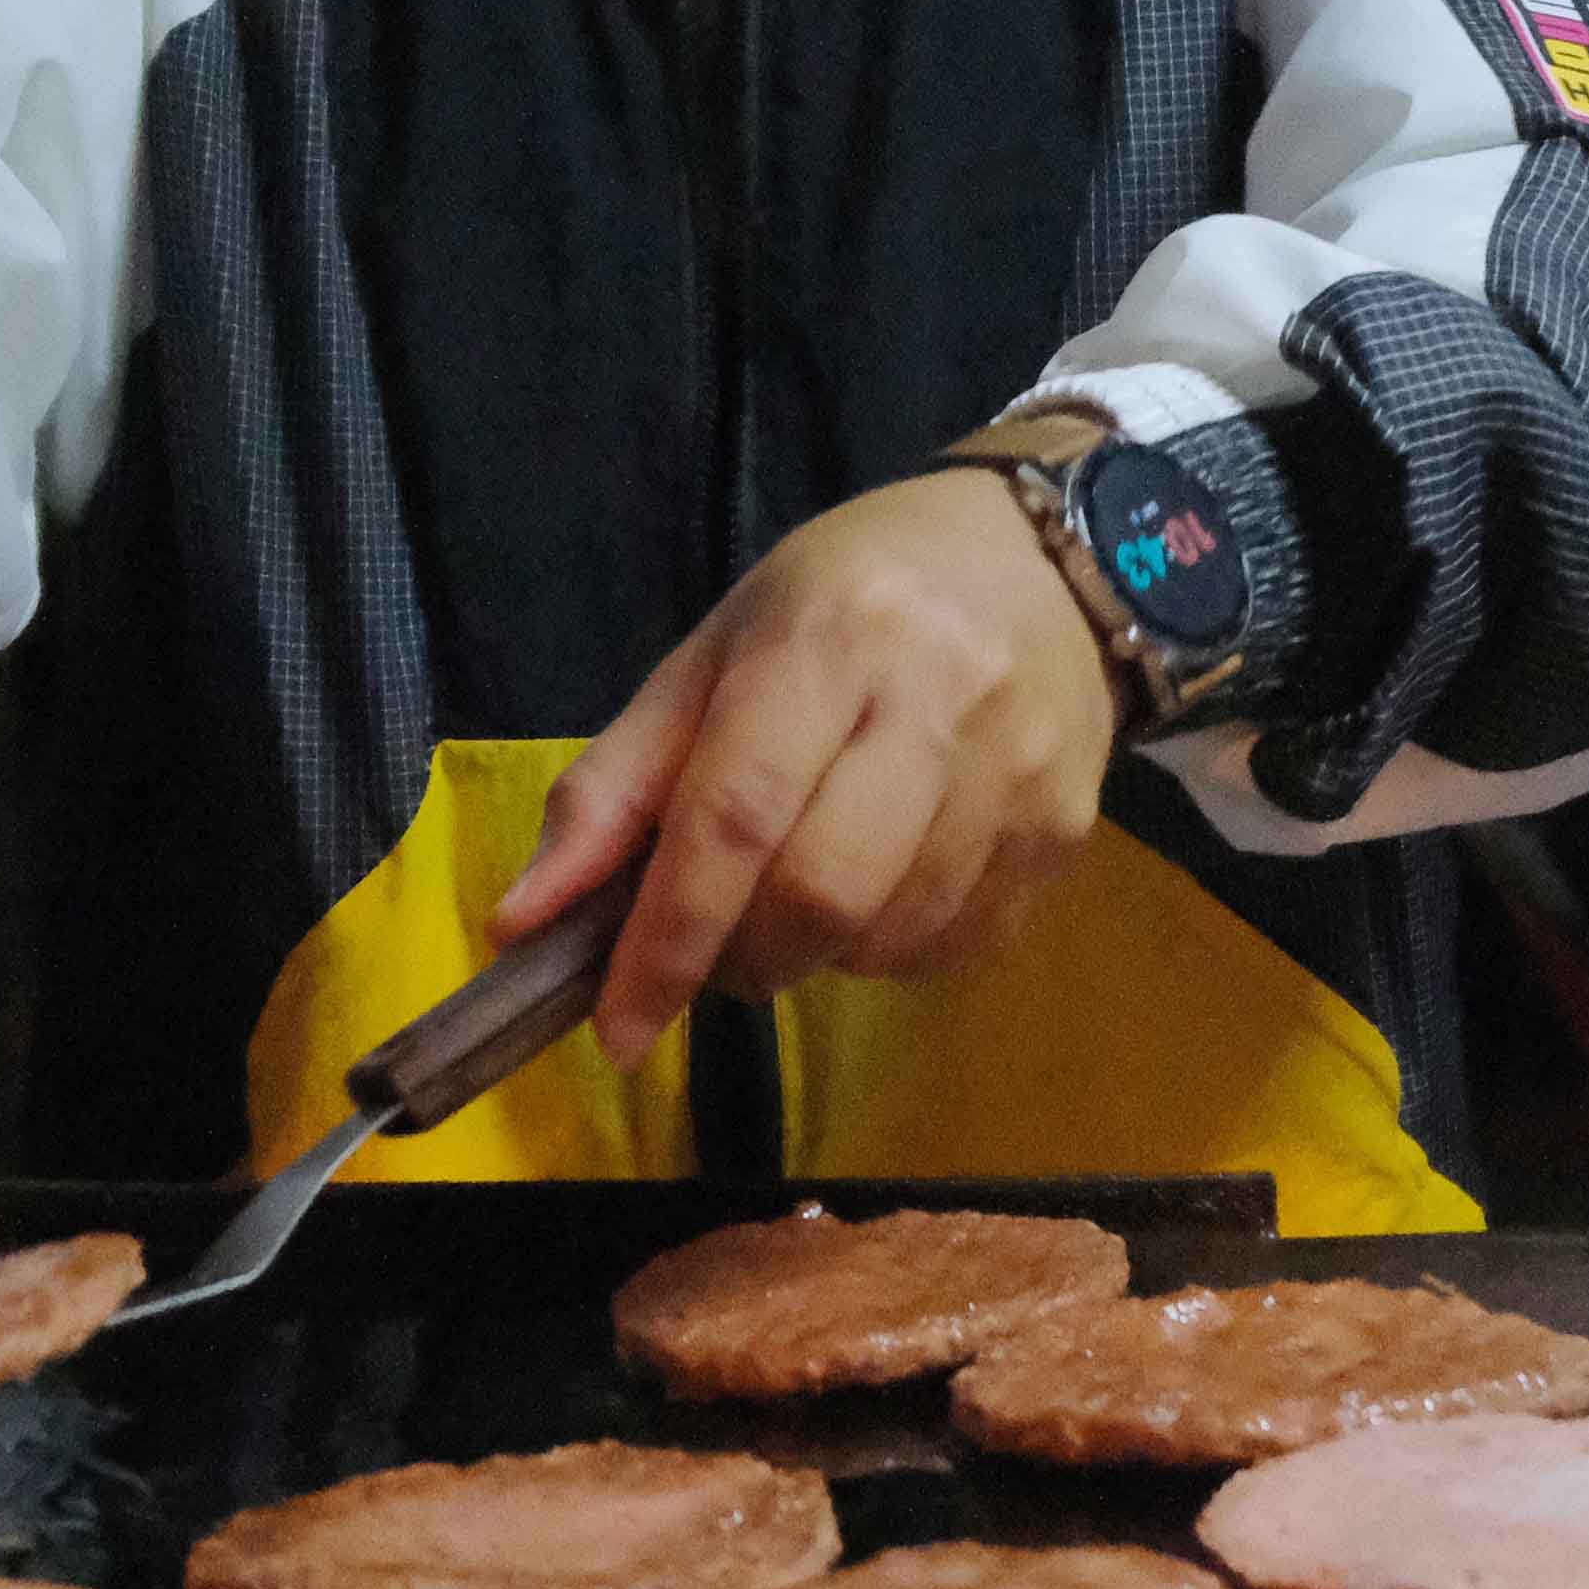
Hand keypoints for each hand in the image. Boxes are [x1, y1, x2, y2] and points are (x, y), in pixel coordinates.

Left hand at [485, 468, 1120, 1063]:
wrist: (1046, 563)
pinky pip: (954, 949)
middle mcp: (938, 698)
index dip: (668, 936)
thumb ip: (615, 788)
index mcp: (829, 636)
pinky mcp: (1066, 833)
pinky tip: (881, 889)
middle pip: (820, 894)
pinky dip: (889, 952)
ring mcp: (1018, 772)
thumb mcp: (716, 655)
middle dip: (742, 957)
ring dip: (815, 958)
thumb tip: (523, 924)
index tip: (615, 1024)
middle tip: (716, 949)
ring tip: (800, 898)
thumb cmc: (849, 602)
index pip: (735, 814)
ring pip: (889, 938)